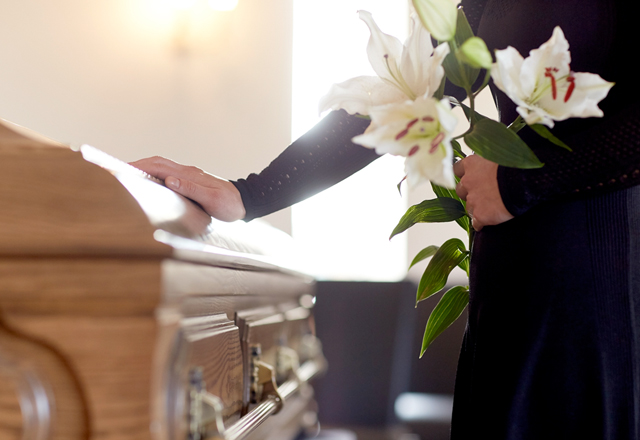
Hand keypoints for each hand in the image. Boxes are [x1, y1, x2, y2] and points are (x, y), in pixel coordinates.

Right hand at [130, 156, 245, 221]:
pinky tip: (148, 182)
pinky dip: (154, 175)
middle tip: (118, 170)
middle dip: (137, 165)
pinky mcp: (191, 182)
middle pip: (157, 163)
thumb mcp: (212, 200)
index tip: (122, 168)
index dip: (140, 166)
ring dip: (145, 168)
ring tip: (128, 175)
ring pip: (162, 167)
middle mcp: (187, 172)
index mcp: (189, 175)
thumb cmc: (230, 204)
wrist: (245, 203)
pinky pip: (168, 174)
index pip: (159, 166)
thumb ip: (191, 189)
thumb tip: (169, 180)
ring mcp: (189, 176)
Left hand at [453, 155, 512, 230]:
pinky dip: (481, 223)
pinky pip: (476, 223)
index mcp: (472, 164)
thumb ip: (488, 162)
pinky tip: (488, 222)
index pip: (457, 169)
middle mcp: (468, 182)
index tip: (470, 177)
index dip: (464, 175)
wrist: (524, 181)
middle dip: (469, 192)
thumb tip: (490, 166)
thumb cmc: (516, 165)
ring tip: (490, 208)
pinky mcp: (480, 215)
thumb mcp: (498, 156)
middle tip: (483, 193)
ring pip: (468, 207)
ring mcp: (472, 199)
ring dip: (476, 208)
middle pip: (460, 190)